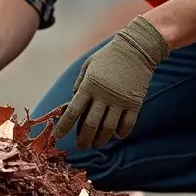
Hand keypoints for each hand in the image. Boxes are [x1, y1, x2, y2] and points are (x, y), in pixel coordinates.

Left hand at [55, 17, 168, 149]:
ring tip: (97, 144)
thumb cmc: (108, 57)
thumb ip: (79, 85)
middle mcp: (103, 96)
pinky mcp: (134, 103)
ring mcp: (120, 101)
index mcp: (89, 86)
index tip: (58, 137)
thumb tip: (73, 105)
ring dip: (101, 140)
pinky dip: (121, 133)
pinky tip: (116, 135)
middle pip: (91, 125)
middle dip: (83, 139)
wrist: (136, 49)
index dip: (64, 126)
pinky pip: (127, 125)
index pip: (73, 111)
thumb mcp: (88, 66)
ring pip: (108, 128)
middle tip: (80, 146)